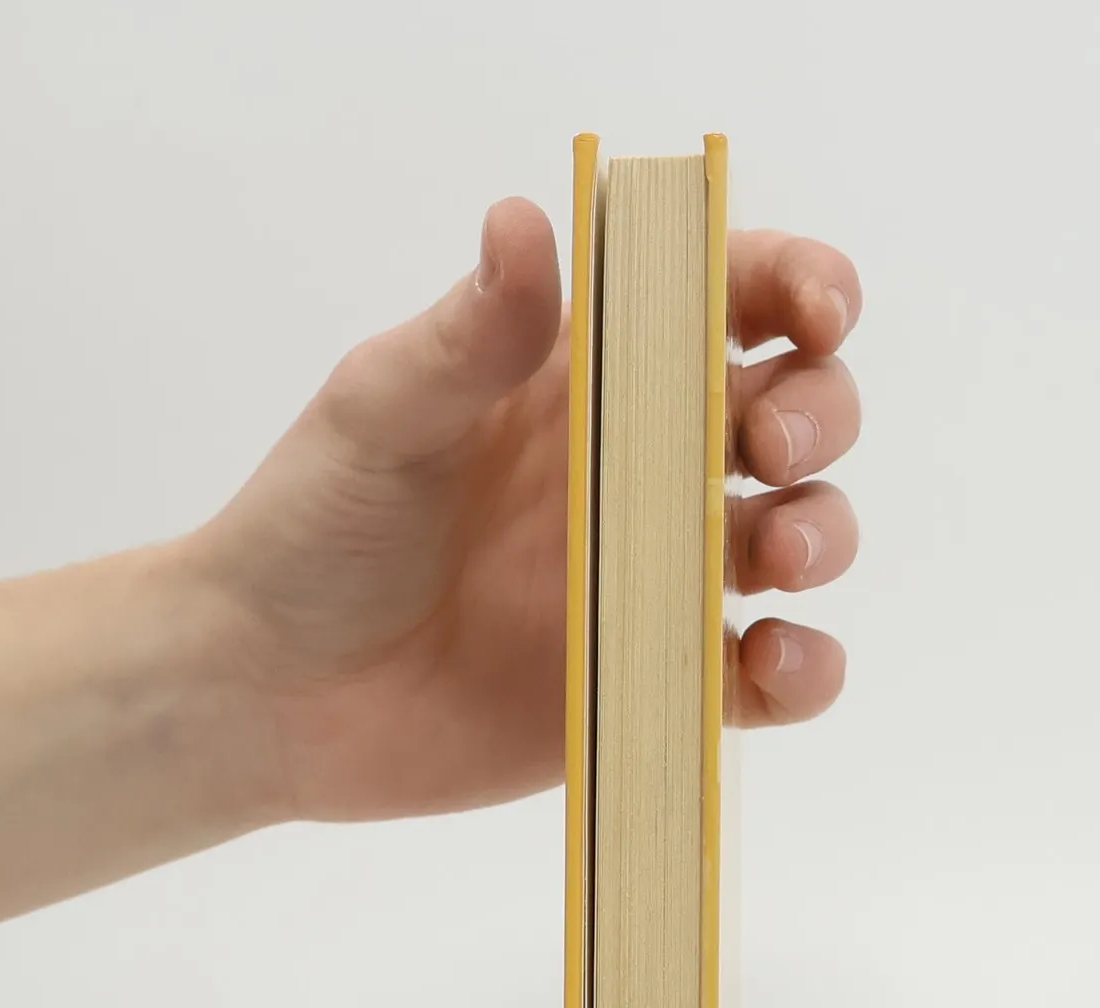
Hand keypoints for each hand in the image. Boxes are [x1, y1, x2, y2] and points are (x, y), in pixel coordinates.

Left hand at [182, 198, 862, 822]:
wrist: (274, 693)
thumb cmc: (313, 531)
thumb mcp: (378, 414)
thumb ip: (467, 337)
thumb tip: (528, 221)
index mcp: (589, 377)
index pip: (727, 300)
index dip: (800, 288)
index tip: (816, 313)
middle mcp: (644, 468)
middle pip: (797, 412)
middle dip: (821, 414)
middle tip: (768, 448)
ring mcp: (658, 580)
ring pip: (803, 537)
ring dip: (825, 533)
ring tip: (777, 557)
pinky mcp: (657, 683)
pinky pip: (771, 679)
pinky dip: (805, 671)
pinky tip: (771, 661)